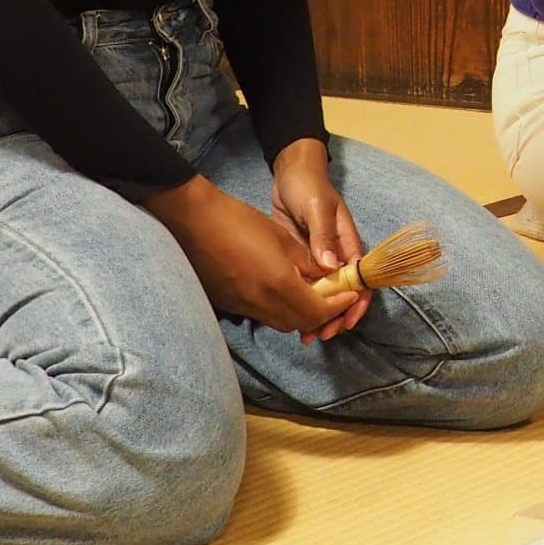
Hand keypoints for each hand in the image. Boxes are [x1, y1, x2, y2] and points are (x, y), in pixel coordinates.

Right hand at [144, 175, 356, 340]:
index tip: (349, 294)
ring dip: (299, 314)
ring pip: (280, 322)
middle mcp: (260, 304)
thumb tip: (324, 278)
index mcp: (278, 285)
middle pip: (300, 323)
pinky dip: (277, 310)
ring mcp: (241, 307)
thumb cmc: (241, 222)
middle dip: (320, 313)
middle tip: (333, 296)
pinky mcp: (227, 305)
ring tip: (309, 294)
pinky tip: (280, 291)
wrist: (194, 221)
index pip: (317, 311)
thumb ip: (306, 264)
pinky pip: (261, 315)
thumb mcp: (282, 239)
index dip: (337, 305)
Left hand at [271, 139, 368, 340]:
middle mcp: (335, 256)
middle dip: (334, 317)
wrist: (288, 174)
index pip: (360, 280)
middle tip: (318, 334)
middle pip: (341, 294)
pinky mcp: (298, 260)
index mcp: (348, 244)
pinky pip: (303, 287)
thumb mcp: (318, 207)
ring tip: (304, 334)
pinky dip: (299, 303)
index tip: (345, 322)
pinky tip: (288, 317)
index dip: (357, 304)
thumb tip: (331, 267)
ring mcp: (317, 260)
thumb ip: (324, 236)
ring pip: (322, 295)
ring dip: (316, 315)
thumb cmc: (309, 187)